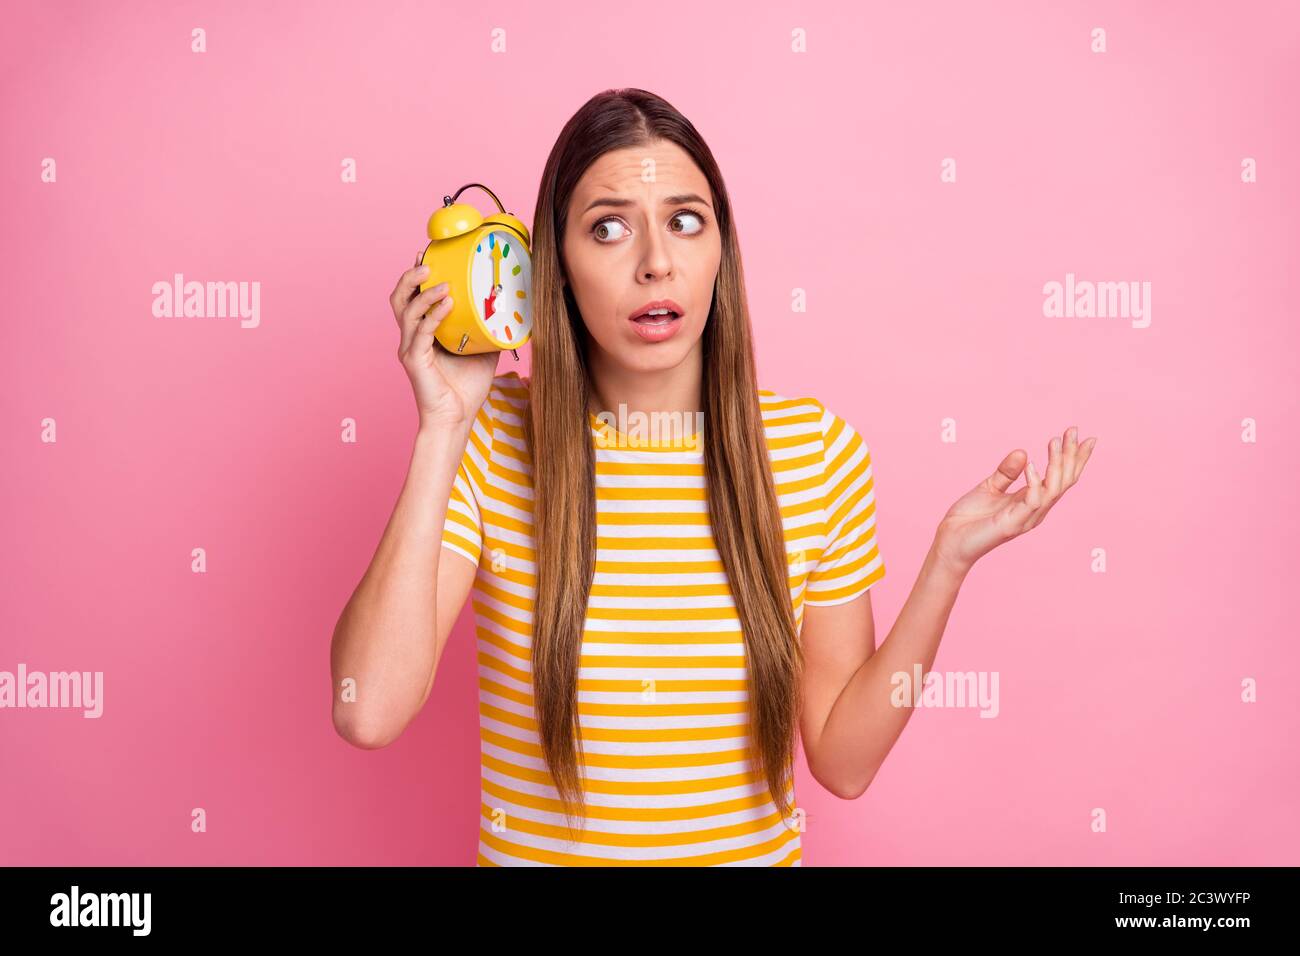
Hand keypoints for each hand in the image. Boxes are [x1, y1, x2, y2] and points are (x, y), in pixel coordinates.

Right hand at [390, 252, 499, 429]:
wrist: (457, 418)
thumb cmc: (467, 386)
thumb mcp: (483, 348)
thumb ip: (489, 327)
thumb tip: (512, 307)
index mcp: (423, 331)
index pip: (413, 296)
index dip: (417, 275)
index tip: (428, 253)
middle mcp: (411, 337)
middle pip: (399, 298)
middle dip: (410, 277)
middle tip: (427, 261)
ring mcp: (410, 348)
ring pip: (407, 311)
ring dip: (424, 293)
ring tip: (443, 281)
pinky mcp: (414, 361)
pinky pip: (421, 333)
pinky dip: (433, 315)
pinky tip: (447, 304)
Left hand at [933, 427, 1097, 575]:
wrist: (950, 541)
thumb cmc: (970, 518)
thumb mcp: (989, 487)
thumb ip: (1006, 472)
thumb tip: (1022, 451)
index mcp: (1032, 501)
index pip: (1060, 478)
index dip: (1073, 458)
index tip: (1080, 434)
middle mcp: (1035, 510)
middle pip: (1063, 481)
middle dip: (1071, 456)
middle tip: (1073, 430)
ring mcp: (1027, 518)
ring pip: (1053, 489)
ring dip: (1056, 464)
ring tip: (1055, 441)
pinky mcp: (1013, 524)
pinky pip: (1032, 501)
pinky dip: (1035, 482)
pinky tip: (1031, 465)